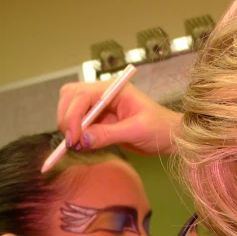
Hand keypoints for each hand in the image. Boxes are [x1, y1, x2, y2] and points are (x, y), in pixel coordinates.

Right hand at [57, 80, 179, 155]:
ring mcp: (99, 106)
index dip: (73, 116)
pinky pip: (78, 124)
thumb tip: (83, 140)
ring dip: (69, 127)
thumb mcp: (136, 131)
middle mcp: (102, 93)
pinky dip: (75, 135)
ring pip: (70, 109)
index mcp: (113, 89)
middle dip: (66, 119)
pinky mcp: (98, 120)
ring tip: (79, 146)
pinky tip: (82, 146)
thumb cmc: (159, 129)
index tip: (74, 138)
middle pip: (69, 98)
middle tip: (73, 143)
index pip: (81, 95)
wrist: (170, 137)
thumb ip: (108, 134)